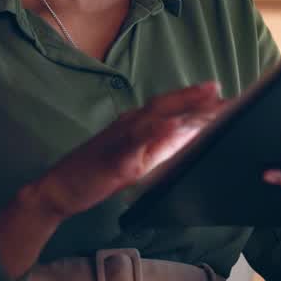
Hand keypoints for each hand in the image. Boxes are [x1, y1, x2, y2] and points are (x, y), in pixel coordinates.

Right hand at [34, 81, 225, 219]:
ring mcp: (120, 139)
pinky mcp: (113, 157)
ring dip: (181, 106)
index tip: (222, 94)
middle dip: (194, 97)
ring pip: (154, 116)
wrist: (58, 189)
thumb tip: (189, 137)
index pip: (169, 107)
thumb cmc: (96, 173)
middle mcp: (129, 124)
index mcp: (136, 125)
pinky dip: (154, 132)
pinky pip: (135, 142)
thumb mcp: (136, 161)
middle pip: (165, 104)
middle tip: (221, 90)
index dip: (194, 99)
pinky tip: (172, 126)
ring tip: (206, 99)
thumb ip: (159, 147)